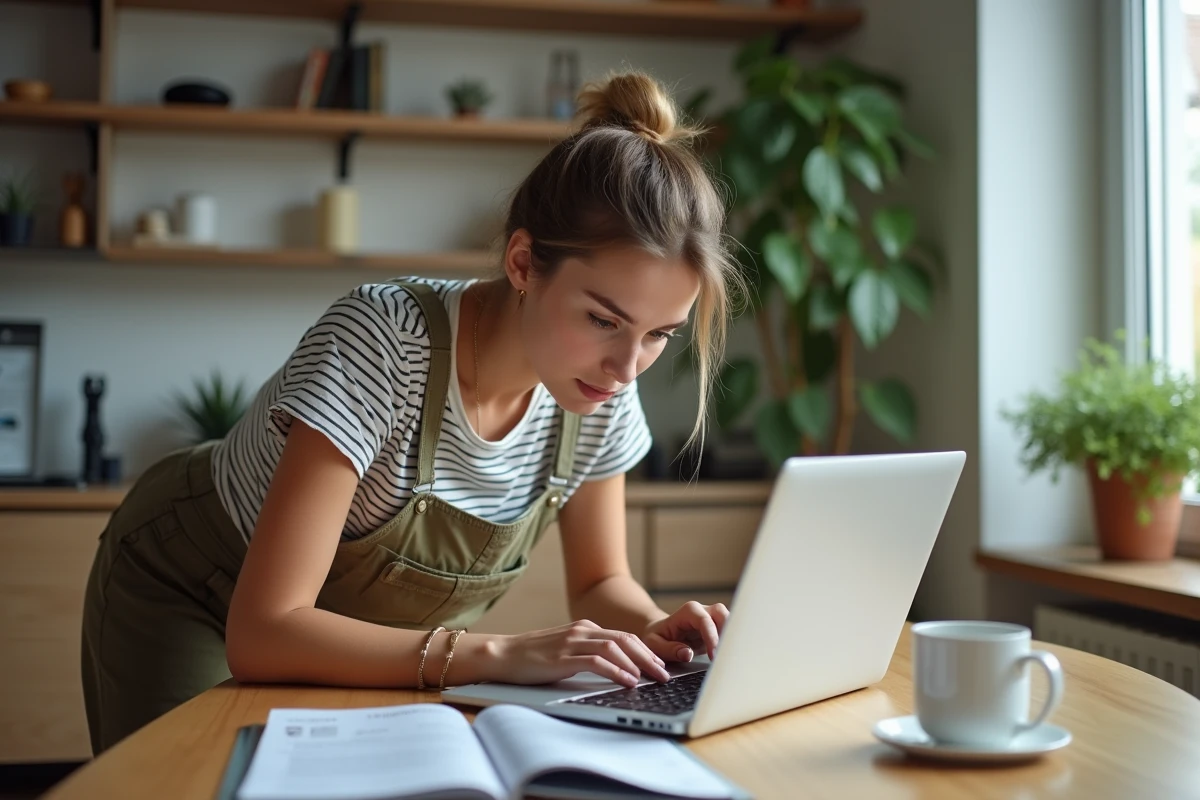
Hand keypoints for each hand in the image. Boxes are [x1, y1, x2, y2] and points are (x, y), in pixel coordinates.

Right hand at [491, 620, 672, 687]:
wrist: (502, 654)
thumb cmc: (533, 657)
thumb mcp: (566, 650)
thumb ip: (588, 653)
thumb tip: (616, 668)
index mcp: (585, 627)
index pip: (624, 636)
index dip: (646, 650)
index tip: (660, 665)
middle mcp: (582, 630)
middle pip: (626, 639)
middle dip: (649, 657)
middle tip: (665, 673)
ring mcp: (572, 642)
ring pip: (615, 647)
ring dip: (637, 663)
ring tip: (651, 678)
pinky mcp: (563, 657)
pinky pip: (597, 661)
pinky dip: (617, 670)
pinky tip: (627, 681)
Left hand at [642, 601, 728, 662]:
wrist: (660, 634)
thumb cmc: (657, 637)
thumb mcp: (655, 644)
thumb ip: (669, 649)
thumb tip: (687, 654)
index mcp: (687, 612)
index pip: (704, 621)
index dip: (711, 637)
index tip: (714, 655)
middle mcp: (702, 612)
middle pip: (721, 613)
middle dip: (727, 632)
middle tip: (726, 654)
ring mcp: (711, 619)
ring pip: (730, 620)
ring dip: (732, 638)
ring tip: (730, 656)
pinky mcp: (717, 630)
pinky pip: (729, 632)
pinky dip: (731, 642)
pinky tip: (731, 656)